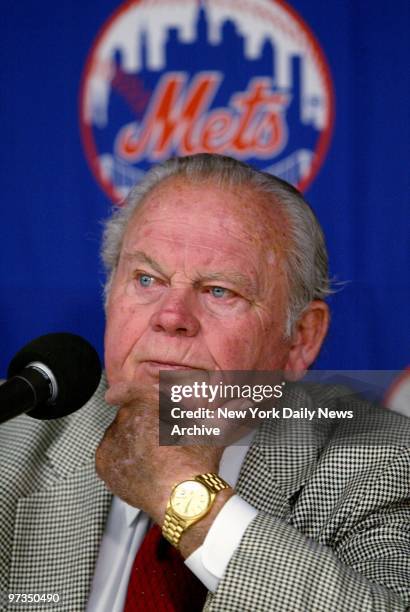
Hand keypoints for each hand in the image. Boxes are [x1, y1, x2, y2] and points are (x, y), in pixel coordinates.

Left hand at [95, 382, 226, 530]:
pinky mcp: (104, 465)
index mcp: (145, 404)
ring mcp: (112, 443)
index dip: (126, 392)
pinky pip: (109, 455)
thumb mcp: (213, 430)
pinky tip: (139, 466)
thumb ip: (228, 410)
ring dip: (130, 440)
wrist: (184, 499)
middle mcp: (125, 420)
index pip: (129, 390)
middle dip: (141, 423)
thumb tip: (245, 402)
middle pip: (128, 415)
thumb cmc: (196, 464)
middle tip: (159, 440)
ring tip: (152, 457)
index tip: (117, 394)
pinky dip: (120, 458)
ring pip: (118, 435)